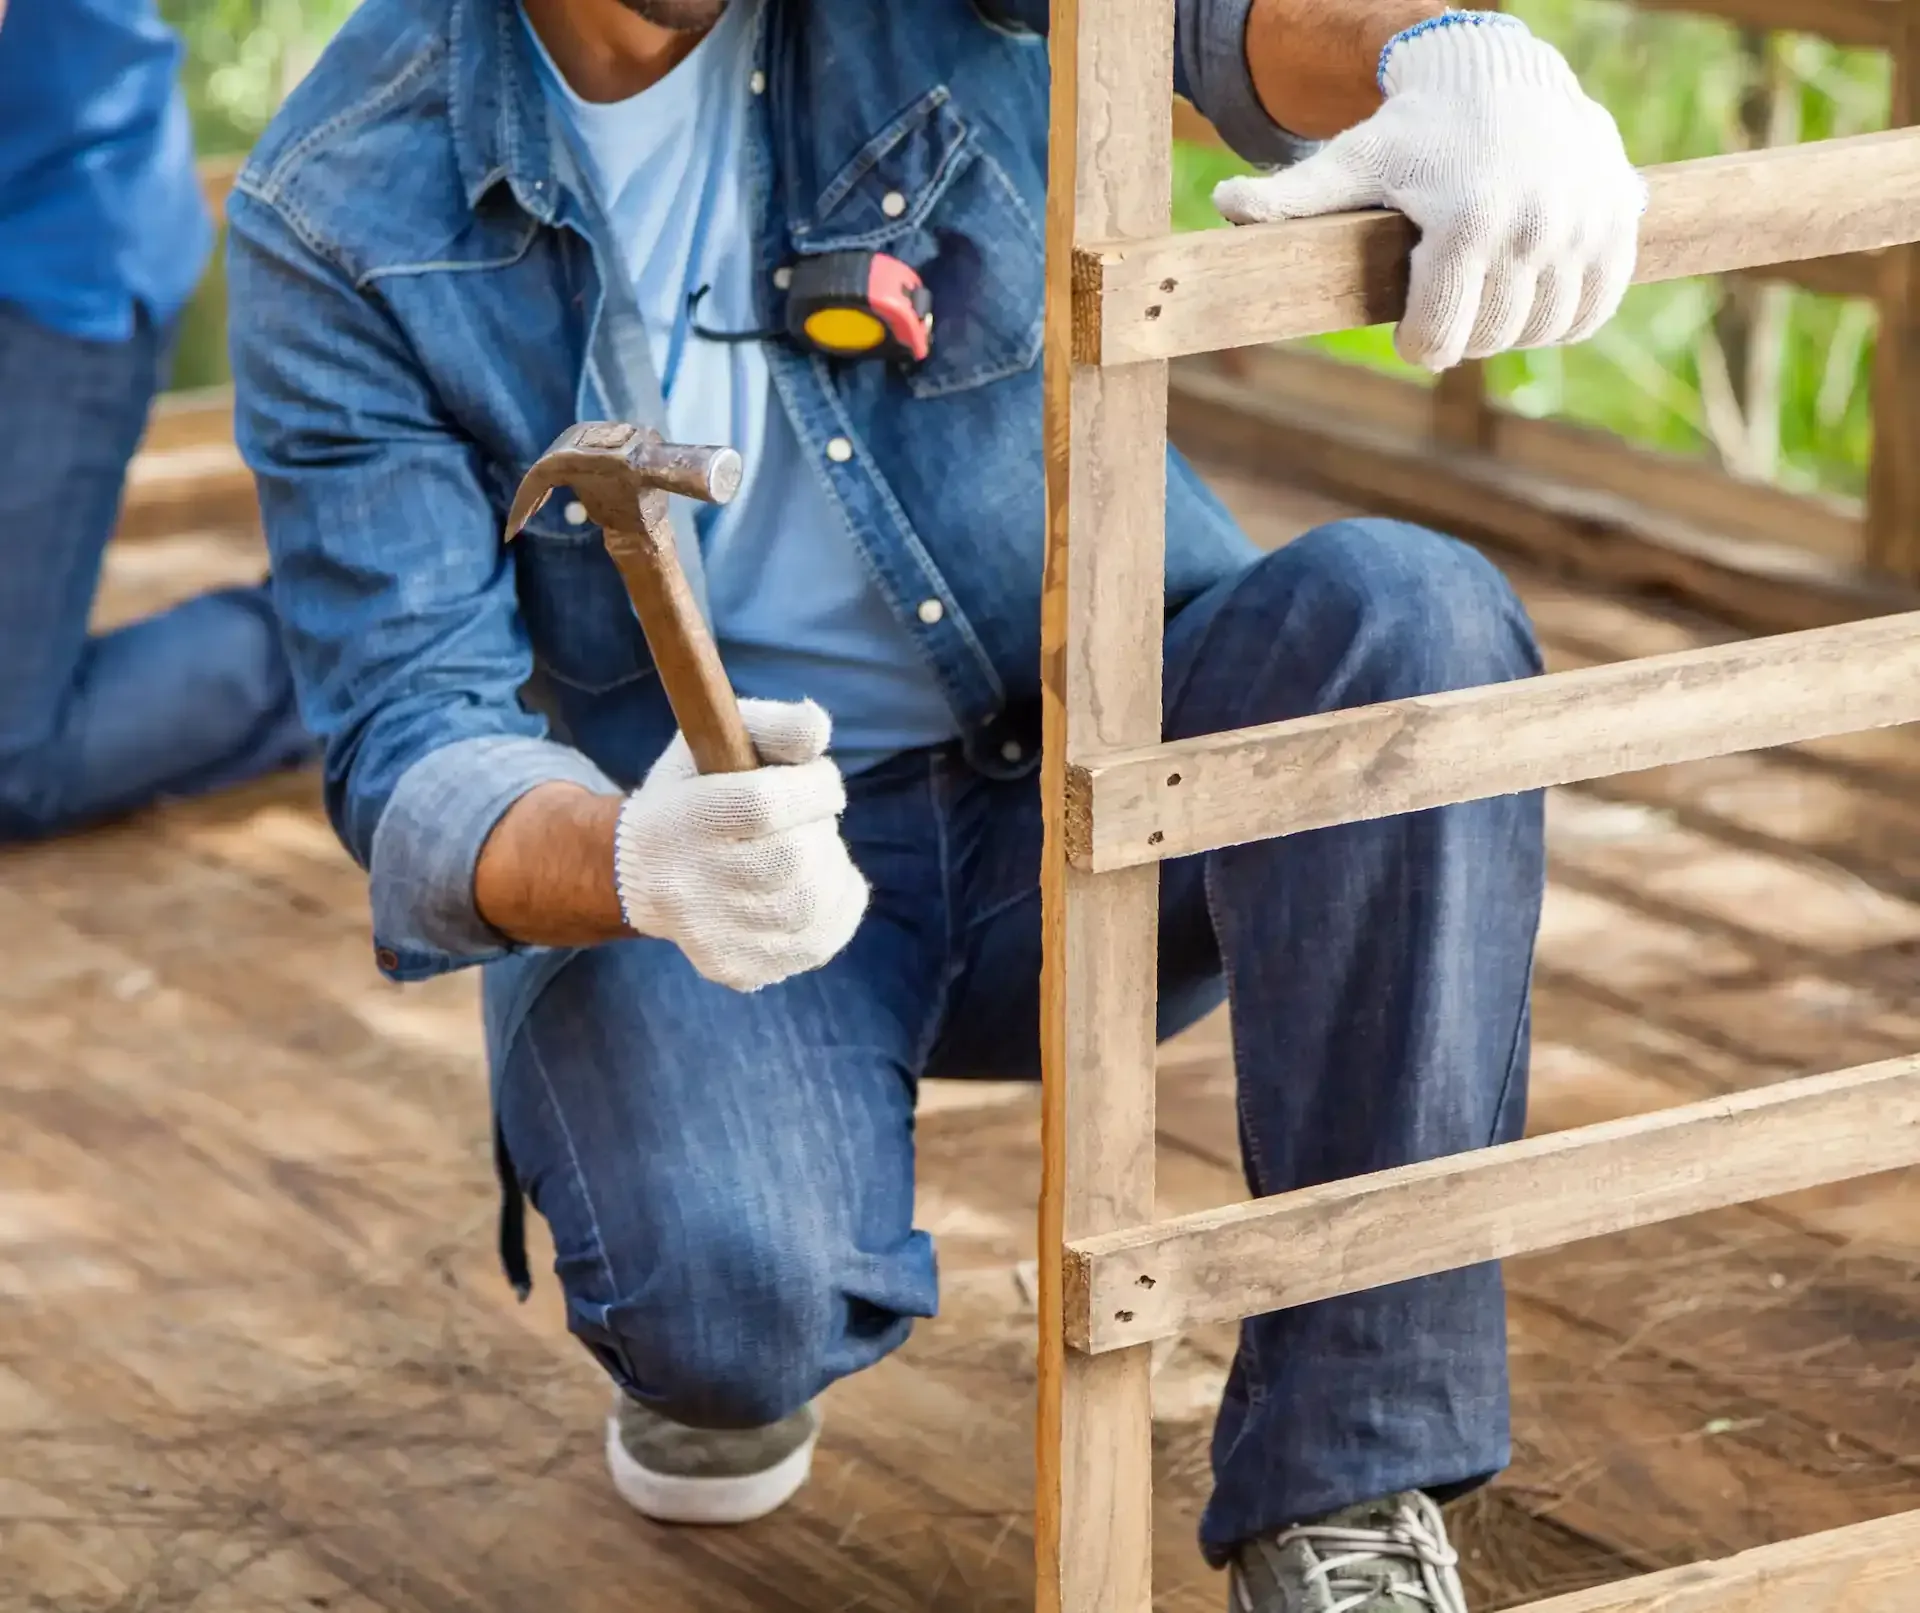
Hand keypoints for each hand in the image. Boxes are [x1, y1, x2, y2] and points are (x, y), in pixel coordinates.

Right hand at [614, 698, 867, 992]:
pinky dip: (835, 912)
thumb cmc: (692, 794)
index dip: (814, 788)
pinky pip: (817, 945)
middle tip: (809, 821)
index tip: (820, 781)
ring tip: (811, 852)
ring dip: (831, 870)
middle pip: (793, 858)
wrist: (638, 874)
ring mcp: (711, 933)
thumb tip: (819, 729)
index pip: (766, 804)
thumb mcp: (715, 740)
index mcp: (684, 817)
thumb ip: (775, 725)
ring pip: (810, 905)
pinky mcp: (734, 967)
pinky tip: (816, 888)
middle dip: (821, 830)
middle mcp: (689, 881)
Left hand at [1214, 14, 1644, 371]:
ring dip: (1510, 331)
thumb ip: (1292, 197)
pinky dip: (1565, 319)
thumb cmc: (1413, 132)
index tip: (1409, 333)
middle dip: (1460, 337)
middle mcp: (1534, 223)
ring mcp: (1584, 223)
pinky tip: (1534, 299)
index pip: (1439, 339)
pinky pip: (1593, 309)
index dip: (1417, 345)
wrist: (1501, 74)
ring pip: (1543, 330)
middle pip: (1490, 339)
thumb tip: (1223, 204)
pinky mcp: (1621, 220)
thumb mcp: (1351, 162)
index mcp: (1465, 221)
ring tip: (1485, 301)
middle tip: (1445, 312)